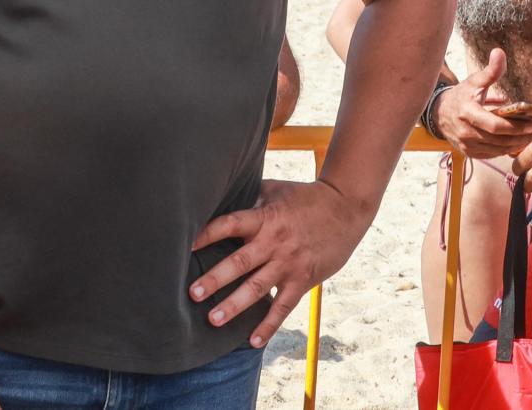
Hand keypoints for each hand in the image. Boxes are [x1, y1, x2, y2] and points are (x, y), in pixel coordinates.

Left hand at [188, 178, 367, 348]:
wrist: (345, 209)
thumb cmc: (304, 197)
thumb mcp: (274, 190)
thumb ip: (248, 196)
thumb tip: (217, 194)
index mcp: (264, 218)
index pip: (229, 225)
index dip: (207, 235)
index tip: (185, 247)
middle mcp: (273, 243)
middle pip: (240, 262)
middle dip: (215, 279)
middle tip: (192, 293)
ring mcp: (288, 264)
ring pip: (258, 288)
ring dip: (235, 305)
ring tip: (213, 320)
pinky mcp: (303, 280)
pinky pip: (283, 307)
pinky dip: (269, 325)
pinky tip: (253, 341)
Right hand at [433, 49, 531, 158]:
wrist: (439, 113)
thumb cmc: (461, 96)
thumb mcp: (474, 81)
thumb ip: (490, 70)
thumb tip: (499, 52)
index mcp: (467, 113)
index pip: (494, 126)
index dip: (515, 128)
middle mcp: (465, 132)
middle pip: (500, 140)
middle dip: (524, 137)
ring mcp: (466, 145)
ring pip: (499, 150)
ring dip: (519, 144)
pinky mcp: (469, 152)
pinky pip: (493, 154)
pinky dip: (507, 149)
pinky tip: (520, 142)